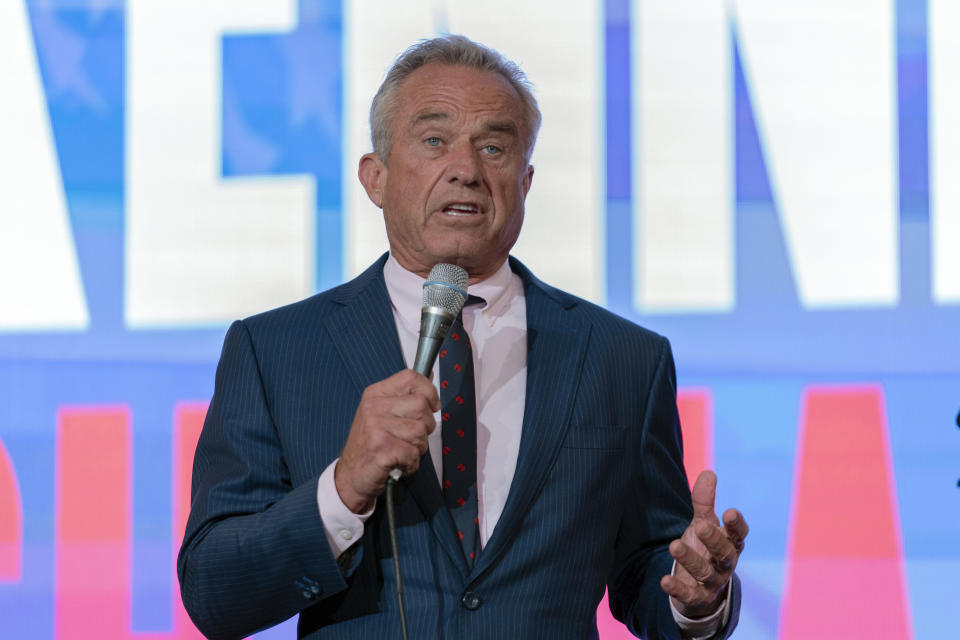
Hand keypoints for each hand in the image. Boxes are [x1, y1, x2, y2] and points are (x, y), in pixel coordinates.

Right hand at [335, 369, 439, 512]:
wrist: (349, 476)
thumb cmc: (369, 445)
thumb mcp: (382, 413)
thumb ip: (405, 395)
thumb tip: (429, 375)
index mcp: (376, 394)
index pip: (412, 377)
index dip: (429, 392)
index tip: (431, 406)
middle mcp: (373, 407)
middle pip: (421, 405)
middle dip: (425, 426)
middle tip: (411, 437)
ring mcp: (375, 428)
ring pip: (420, 431)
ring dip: (418, 447)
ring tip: (402, 451)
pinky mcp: (381, 449)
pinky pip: (413, 453)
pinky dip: (411, 464)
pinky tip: (398, 464)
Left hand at [660, 470, 747, 618]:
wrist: (701, 588)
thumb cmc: (705, 548)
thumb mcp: (704, 523)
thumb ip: (704, 502)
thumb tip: (709, 472)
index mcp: (730, 543)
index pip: (739, 534)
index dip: (736, 525)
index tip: (730, 512)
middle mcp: (725, 564)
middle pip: (725, 553)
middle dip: (714, 540)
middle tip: (700, 526)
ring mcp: (712, 582)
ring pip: (705, 573)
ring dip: (691, 559)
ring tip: (674, 545)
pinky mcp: (696, 598)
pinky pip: (688, 595)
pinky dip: (677, 589)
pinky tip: (664, 581)